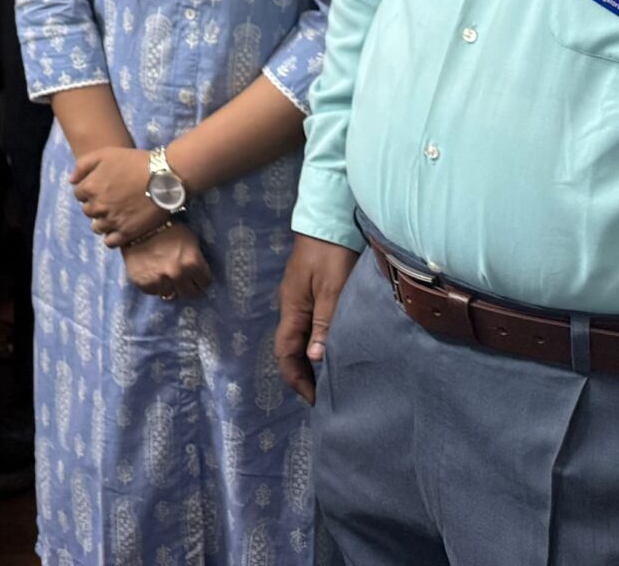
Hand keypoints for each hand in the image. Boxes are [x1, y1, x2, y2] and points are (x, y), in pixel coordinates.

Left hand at [73, 147, 163, 248]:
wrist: (164, 177)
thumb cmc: (135, 162)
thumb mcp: (105, 153)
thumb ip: (83, 166)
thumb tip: (72, 181)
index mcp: (89, 187)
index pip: (79, 194)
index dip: (90, 190)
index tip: (103, 188)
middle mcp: (97, 206)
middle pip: (88, 211)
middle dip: (96, 205)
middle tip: (112, 200)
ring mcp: (112, 221)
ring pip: (97, 227)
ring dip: (103, 221)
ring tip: (117, 214)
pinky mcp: (126, 233)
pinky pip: (110, 242)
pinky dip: (112, 237)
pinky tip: (121, 228)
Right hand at [121, 222, 212, 300]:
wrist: (137, 227)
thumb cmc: (166, 229)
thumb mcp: (189, 240)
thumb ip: (196, 259)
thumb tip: (199, 272)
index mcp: (192, 263)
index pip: (205, 283)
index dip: (201, 279)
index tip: (197, 277)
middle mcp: (178, 275)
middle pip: (191, 293)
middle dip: (189, 287)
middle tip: (184, 281)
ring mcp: (160, 282)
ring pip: (172, 295)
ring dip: (171, 287)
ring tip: (167, 277)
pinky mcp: (145, 285)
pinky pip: (154, 292)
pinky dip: (155, 286)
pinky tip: (153, 274)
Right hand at [274, 234, 361, 403]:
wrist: (328, 218)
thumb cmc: (331, 253)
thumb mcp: (333, 289)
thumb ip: (325, 322)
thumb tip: (315, 359)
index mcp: (292, 308)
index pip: (285, 352)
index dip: (296, 378)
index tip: (315, 399)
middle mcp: (291, 306)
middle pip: (290, 348)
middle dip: (303, 374)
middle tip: (325, 395)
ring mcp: (300, 298)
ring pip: (300, 338)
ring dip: (310, 360)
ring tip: (331, 379)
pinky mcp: (311, 291)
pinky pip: (309, 326)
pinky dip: (317, 344)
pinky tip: (332, 349)